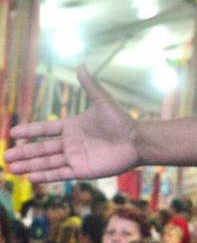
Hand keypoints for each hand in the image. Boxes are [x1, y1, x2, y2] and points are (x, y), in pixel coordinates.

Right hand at [5, 68, 139, 181]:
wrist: (137, 141)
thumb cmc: (122, 121)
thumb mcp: (103, 102)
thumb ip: (90, 86)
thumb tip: (81, 65)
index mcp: (72, 127)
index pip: (45, 130)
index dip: (29, 131)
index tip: (13, 132)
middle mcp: (71, 143)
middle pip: (42, 149)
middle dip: (24, 152)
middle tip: (6, 156)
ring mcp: (76, 157)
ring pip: (47, 162)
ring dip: (30, 165)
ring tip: (12, 168)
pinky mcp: (83, 170)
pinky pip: (60, 174)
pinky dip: (46, 176)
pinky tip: (31, 177)